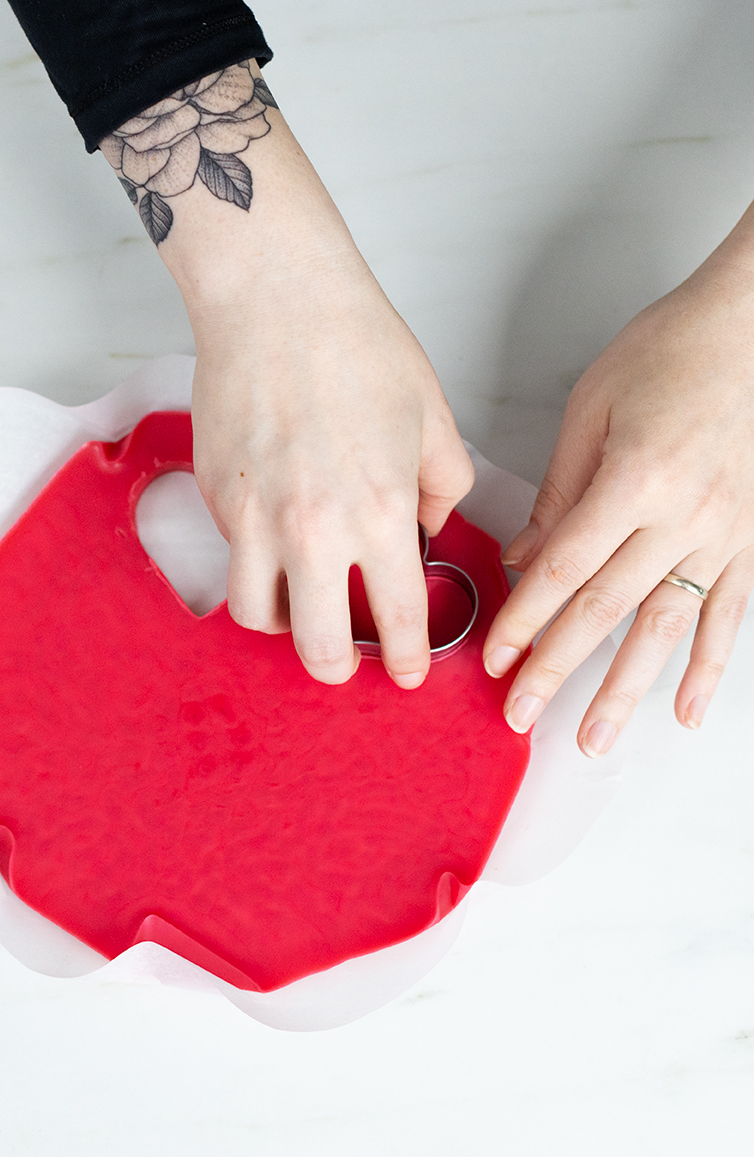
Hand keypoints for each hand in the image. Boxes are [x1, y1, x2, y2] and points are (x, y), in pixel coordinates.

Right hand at [189, 257, 472, 685]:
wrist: (276, 298)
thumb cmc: (355, 344)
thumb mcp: (431, 414)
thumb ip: (443, 482)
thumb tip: (429, 524)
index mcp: (379, 513)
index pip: (398, 617)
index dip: (408, 658)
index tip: (409, 672)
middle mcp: (314, 530)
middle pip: (319, 648)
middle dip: (338, 669)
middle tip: (346, 662)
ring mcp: (255, 518)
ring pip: (257, 617)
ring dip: (282, 626)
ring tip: (298, 606)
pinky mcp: (216, 498)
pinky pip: (231, 558)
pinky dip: (252, 565)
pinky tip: (271, 537)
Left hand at [483, 223, 753, 754]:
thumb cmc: (671, 351)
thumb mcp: (594, 406)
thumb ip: (559, 489)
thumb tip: (527, 556)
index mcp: (635, 478)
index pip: (566, 569)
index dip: (526, 620)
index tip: (494, 661)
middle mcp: (682, 516)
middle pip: (606, 610)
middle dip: (557, 668)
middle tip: (521, 716)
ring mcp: (723, 535)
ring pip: (665, 628)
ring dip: (625, 690)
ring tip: (592, 739)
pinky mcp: (750, 541)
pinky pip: (729, 617)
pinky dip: (707, 669)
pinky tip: (683, 712)